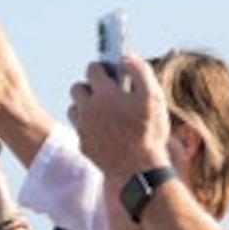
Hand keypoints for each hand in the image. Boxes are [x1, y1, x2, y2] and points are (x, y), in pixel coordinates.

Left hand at [69, 53, 169, 183]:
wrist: (139, 172)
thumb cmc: (149, 133)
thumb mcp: (153, 97)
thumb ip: (140, 70)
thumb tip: (125, 57)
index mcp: (104, 94)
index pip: (93, 68)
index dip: (103, 68)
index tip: (110, 72)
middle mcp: (88, 109)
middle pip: (77, 87)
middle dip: (90, 86)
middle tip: (106, 93)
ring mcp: (83, 128)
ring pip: (75, 108)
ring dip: (86, 106)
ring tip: (105, 112)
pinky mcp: (83, 145)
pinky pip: (80, 129)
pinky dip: (89, 126)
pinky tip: (105, 131)